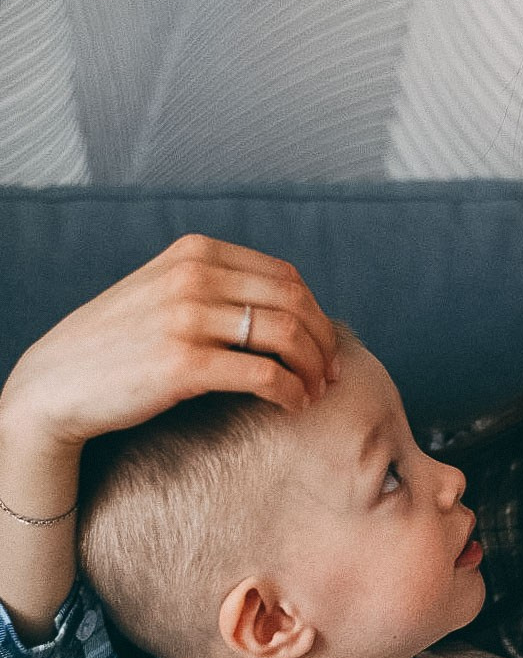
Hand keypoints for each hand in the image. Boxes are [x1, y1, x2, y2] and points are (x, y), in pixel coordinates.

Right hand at [0, 234, 338, 635]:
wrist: (56, 383)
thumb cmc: (117, 345)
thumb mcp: (163, 292)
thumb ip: (215, 286)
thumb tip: (285, 308)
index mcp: (195, 252)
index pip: (284, 276)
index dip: (316, 313)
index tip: (325, 346)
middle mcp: (194, 275)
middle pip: (294, 302)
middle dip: (324, 341)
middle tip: (332, 374)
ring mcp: (187, 317)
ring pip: (286, 335)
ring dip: (312, 369)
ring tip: (313, 393)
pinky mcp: (184, 364)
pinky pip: (264, 375)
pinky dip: (290, 392)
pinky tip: (292, 405)